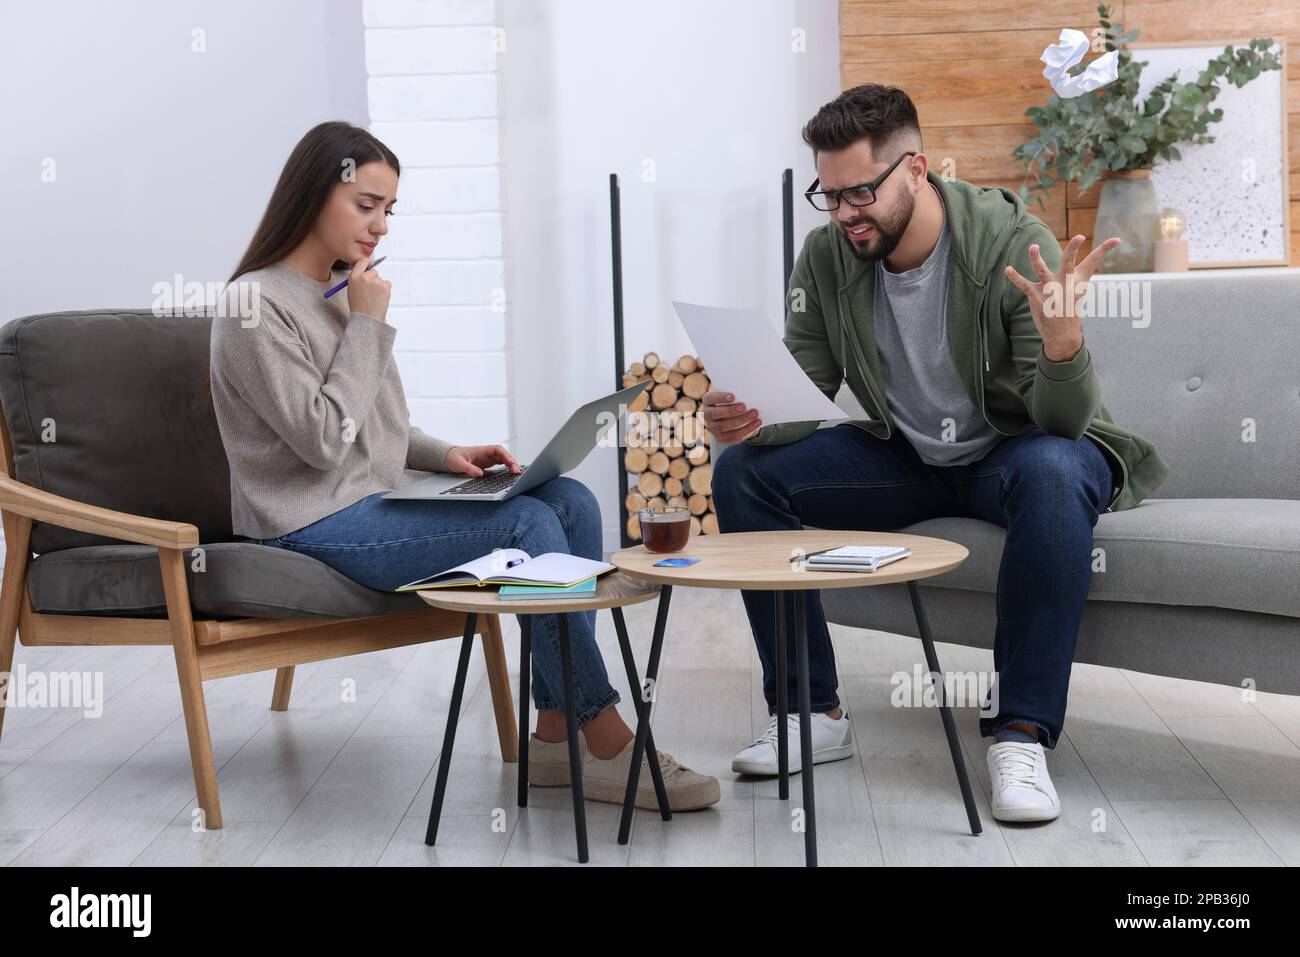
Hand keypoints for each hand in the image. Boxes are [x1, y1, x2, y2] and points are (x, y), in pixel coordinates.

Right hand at [346, 254, 390, 322]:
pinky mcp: (385, 286)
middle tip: (371, 290)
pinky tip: (379, 297)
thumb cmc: (359, 307)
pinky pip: (387, 283)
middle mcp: (365, 277)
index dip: (367, 264)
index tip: (369, 267)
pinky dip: (385, 289)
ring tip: (374, 297)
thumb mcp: (352, 290)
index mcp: (354, 277)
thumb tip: (365, 272)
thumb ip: (357, 279)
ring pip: (381, 279)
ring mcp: (376, 281)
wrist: (367, 318)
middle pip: (374, 271)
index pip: (362, 261)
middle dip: (373, 278)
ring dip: (379, 285)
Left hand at [444, 444, 522, 477]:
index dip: (507, 456)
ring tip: (517, 474)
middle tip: (517, 472)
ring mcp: (488, 459)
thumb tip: (480, 474)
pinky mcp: (488, 464)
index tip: (511, 464)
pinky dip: (507, 469)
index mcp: (482, 450)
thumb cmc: (453, 458)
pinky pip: (500, 465)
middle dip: (512, 463)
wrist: (448, 458)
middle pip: (504, 456)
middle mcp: (487, 453)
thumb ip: (469, 468)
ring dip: (511, 466)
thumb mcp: (459, 464)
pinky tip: (510, 475)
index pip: (498, 450)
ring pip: (504, 460)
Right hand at [700, 389, 761, 444]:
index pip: (710, 399)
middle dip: (730, 411)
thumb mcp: (734, 395)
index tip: (733, 396)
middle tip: (744, 407)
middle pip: (715, 414)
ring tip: (755, 415)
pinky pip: (732, 437)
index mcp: (708, 401)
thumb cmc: (735, 400)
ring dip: (741, 421)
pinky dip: (746, 430)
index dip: (720, 398)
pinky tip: (756, 424)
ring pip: (723, 427)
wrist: (735, 416)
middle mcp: (707, 415)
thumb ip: (737, 394)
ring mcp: (712, 428)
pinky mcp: (721, 438)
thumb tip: (750, 393)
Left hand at [1004, 234, 1120, 361]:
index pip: (1094, 261)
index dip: (1105, 249)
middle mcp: (1065, 283)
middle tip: (1079, 237)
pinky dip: (1015, 277)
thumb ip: (1076, 274)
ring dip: (1037, 259)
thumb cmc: (1070, 307)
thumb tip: (1086, 262)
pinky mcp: (1036, 297)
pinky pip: (1024, 285)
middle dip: (1073, 249)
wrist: (1062, 334)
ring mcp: (1050, 290)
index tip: (1117, 239)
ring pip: (1043, 271)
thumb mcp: (1078, 290)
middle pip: (1069, 262)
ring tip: (1033, 247)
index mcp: (1078, 280)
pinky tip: (1007, 269)